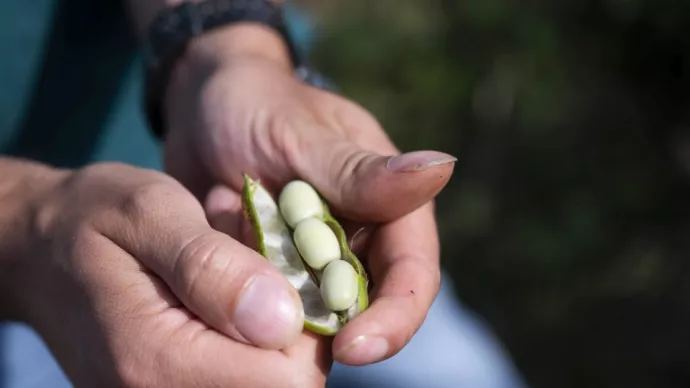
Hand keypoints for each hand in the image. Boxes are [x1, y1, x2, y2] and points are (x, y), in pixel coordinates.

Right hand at [10, 162, 327, 386]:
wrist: (41, 251)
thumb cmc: (92, 220)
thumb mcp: (149, 214)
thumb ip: (212, 267)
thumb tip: (284, 319)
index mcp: (158, 361)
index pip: (286, 379)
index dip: (308, 327)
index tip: (284, 274)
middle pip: (283, 386)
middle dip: (292, 328)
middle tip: (260, 270)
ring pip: (267, 381)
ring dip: (271, 332)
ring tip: (237, 282)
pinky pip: (239, 375)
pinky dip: (249, 339)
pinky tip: (225, 301)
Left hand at [163, 26, 456, 365]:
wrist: (203, 105)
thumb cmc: (260, 103)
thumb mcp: (305, 134)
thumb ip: (363, 169)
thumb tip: (442, 167)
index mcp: (388, 201)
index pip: (411, 272)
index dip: (394, 316)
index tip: (354, 347)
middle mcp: (359, 236)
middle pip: (372, 305)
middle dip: (344, 337)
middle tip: (296, 366)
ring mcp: (315, 256)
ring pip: (321, 313)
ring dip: (294, 325)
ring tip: (254, 330)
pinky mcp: (275, 267)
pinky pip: (273, 303)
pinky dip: (256, 307)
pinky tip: (225, 309)